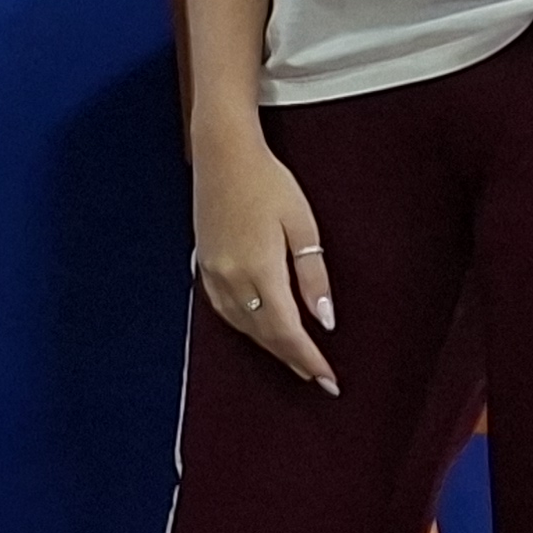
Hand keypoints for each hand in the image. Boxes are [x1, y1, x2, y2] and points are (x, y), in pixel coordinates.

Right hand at [191, 127, 337, 390]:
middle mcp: (231, 277)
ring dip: (268, 346)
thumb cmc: (268, 182)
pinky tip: (257, 329)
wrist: (222, 152)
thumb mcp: (303, 226)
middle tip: (316, 377)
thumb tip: (324, 319)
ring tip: (293, 359)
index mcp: (259, 269)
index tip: (329, 380)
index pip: (287, 331)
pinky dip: (244, 326)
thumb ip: (313, 276)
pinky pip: (222, 308)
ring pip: (242, 325)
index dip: (308, 359)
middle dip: (291, 358)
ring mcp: (212, 271)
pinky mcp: (203, 261)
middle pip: (263, 333)